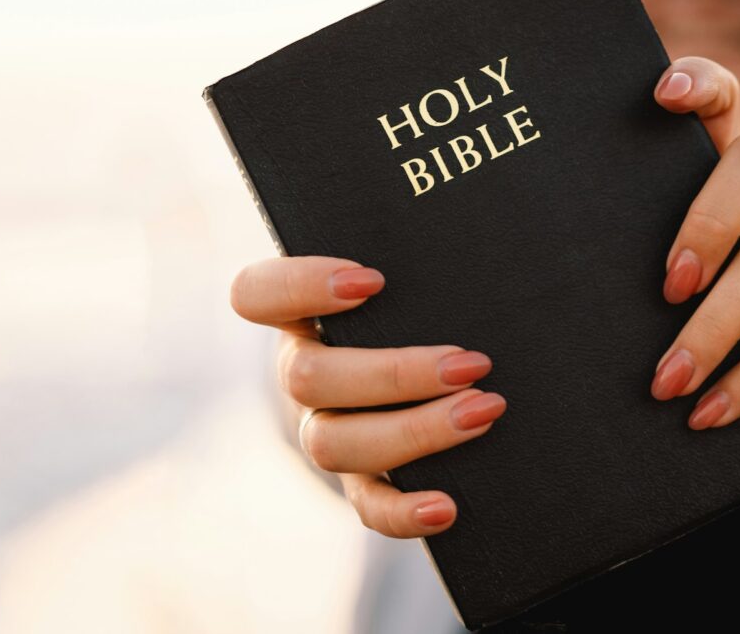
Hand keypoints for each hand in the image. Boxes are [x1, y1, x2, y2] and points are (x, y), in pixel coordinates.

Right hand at [230, 255, 505, 537]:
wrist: (427, 377)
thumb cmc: (421, 306)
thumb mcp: (413, 279)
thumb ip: (423, 256)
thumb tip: (483, 227)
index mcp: (301, 314)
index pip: (256, 294)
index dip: (300, 288)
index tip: (373, 281)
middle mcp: (301, 372)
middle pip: (307, 379)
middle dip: (394, 373)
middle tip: (470, 363)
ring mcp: (325, 430)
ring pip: (333, 444)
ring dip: (414, 431)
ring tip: (483, 411)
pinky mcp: (360, 481)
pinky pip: (366, 506)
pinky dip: (404, 512)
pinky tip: (449, 505)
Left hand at [648, 57, 739, 500]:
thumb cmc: (700, 355)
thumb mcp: (662, 311)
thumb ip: (633, 281)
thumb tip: (540, 284)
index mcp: (728, 191)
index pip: (725, 109)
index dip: (702, 86)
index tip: (659, 95)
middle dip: (707, 217)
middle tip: (666, 286)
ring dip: (713, 325)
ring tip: (666, 383)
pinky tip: (706, 414)